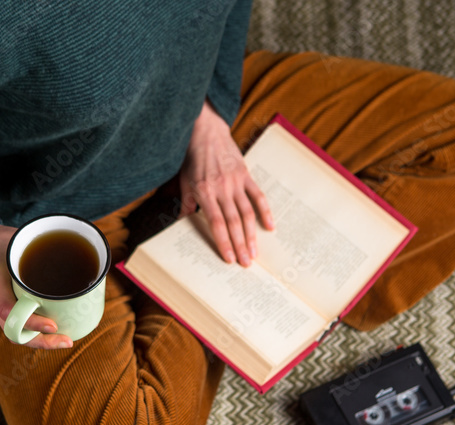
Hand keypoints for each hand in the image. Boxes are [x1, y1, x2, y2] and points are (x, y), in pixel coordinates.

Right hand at [0, 216, 72, 348]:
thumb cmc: (1, 240)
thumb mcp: (19, 237)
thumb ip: (44, 244)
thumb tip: (79, 243)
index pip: (8, 309)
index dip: (30, 322)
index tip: (53, 325)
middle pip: (14, 331)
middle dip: (41, 341)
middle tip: (67, 341)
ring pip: (16, 334)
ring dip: (40, 341)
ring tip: (64, 341)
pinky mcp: (4, 308)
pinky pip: (17, 327)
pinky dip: (35, 334)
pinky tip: (55, 332)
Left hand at [178, 100, 273, 266]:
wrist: (206, 130)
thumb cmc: (192, 157)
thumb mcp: (183, 180)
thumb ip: (186, 202)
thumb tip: (184, 221)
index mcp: (204, 192)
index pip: (216, 223)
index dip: (223, 242)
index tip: (229, 259)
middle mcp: (221, 189)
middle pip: (233, 222)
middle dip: (240, 245)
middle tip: (246, 264)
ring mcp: (235, 181)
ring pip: (247, 213)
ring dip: (251, 235)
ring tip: (255, 253)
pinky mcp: (246, 174)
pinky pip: (258, 195)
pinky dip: (265, 211)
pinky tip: (270, 227)